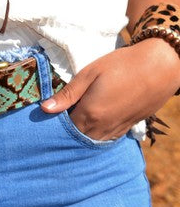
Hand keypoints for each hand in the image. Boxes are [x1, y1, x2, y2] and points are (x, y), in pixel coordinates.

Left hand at [41, 39, 179, 140]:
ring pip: (92, 141)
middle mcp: (103, 127)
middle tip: (60, 116)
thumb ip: (68, 94)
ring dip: (82, 133)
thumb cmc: (121, 65)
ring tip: (75, 117)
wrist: (160, 66)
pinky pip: (107, 138)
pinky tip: (93, 122)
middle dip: (67, 130)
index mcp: (90, 113)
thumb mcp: (89, 74)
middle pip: (77, 137)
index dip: (55, 121)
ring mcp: (117, 129)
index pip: (64, 128)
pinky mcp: (129, 127)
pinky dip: (96, 134)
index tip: (49, 113)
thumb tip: (45, 108)